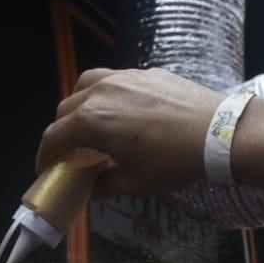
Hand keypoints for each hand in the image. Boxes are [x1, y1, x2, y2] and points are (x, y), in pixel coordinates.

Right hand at [36, 68, 227, 197]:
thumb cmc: (174, 162)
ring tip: (89, 123)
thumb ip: (106, 185)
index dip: (45, 155)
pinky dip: (107, 94)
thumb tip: (94, 189)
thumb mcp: (136, 183)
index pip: (54, 137)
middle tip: (69, 151)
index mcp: (92, 121)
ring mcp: (125, 78)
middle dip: (61, 131)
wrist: (218, 134)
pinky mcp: (146, 73)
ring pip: (87, 85)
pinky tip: (122, 112)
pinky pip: (115, 79)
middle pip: (66, 109)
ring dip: (79, 105)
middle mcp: (101, 92)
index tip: (45, 167)